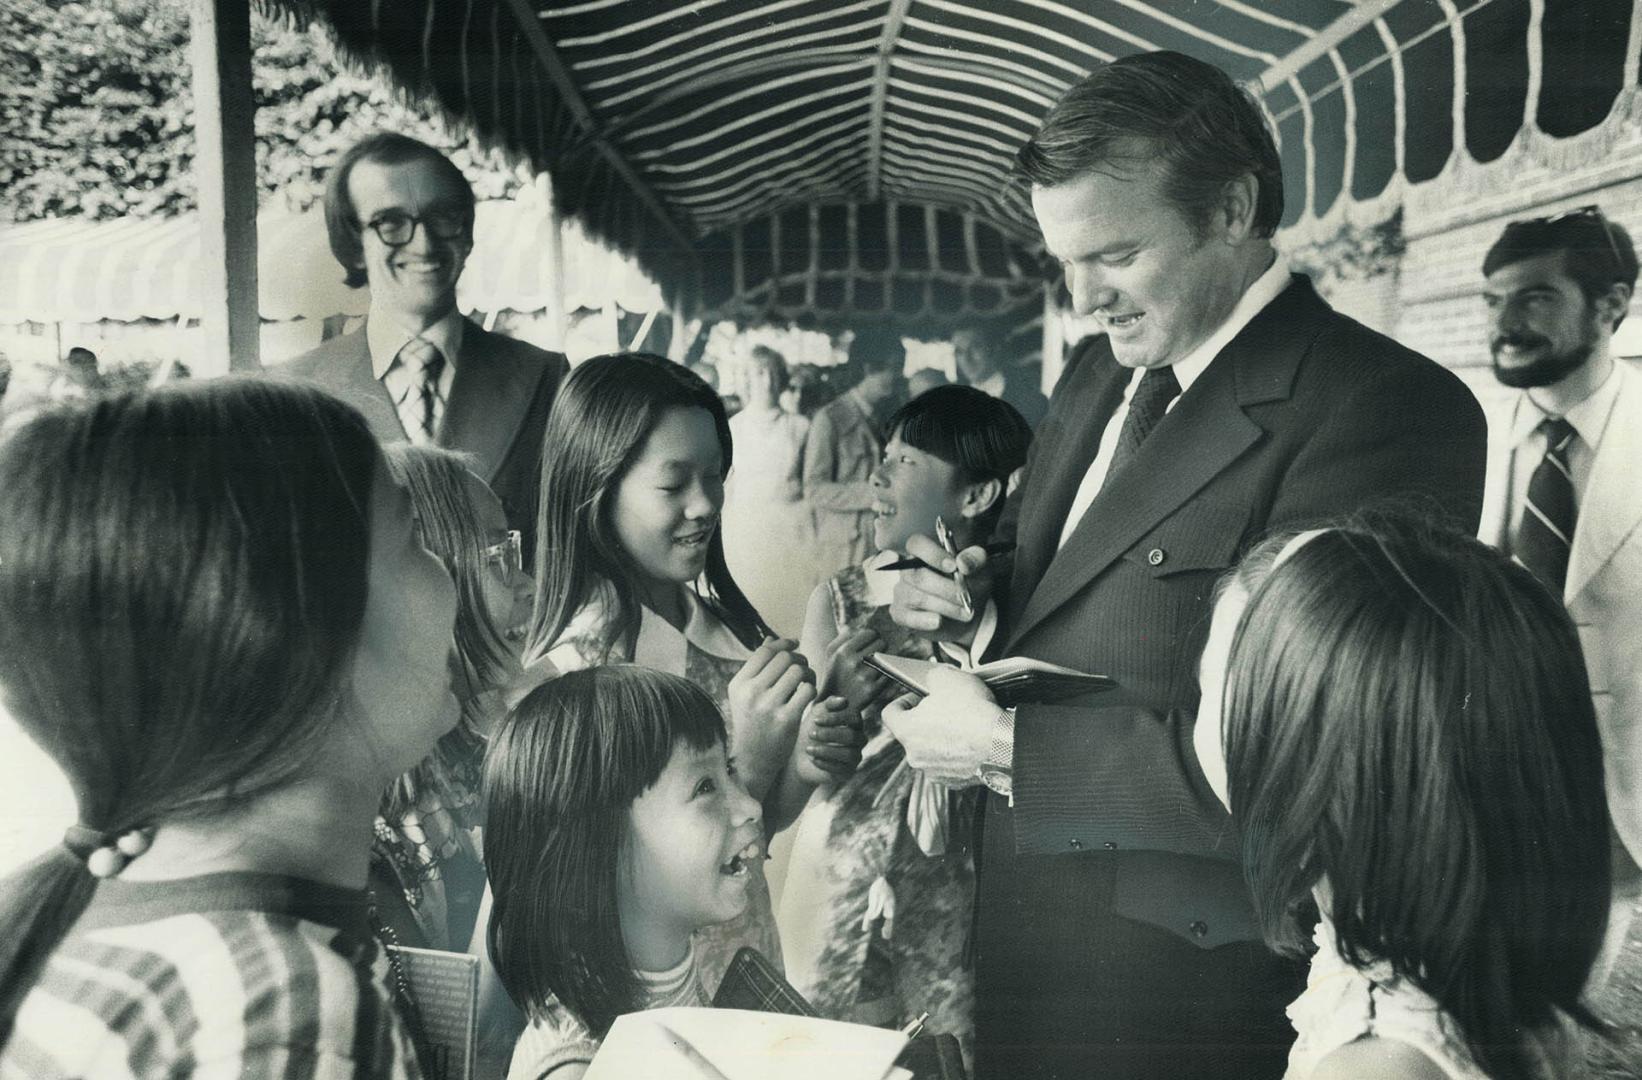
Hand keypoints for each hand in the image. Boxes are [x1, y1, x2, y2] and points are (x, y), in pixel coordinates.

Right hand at [727, 638, 816, 797]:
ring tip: (807, 682)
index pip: (766, 651)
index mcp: (739, 684)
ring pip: (799, 671)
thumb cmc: (752, 723)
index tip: (794, 645)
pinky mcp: (786, 719)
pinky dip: (812, 690)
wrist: (753, 761)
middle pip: (785, 658)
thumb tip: (773, 639)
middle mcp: (751, 692)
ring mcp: (768, 706)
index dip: (784, 644)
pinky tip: (809, 696)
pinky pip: (808, 690)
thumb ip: (758, 667)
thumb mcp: (745, 695)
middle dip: (800, 659)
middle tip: (804, 668)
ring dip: (809, 673)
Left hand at [795, 695, 865, 783]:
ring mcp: (855, 756)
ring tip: (808, 749)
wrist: (798, 756)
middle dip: (830, 734)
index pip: (853, 717)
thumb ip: (829, 704)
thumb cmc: (810, 730)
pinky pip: (842, 769)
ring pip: (849, 754)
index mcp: (854, 722)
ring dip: (827, 750)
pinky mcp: (848, 772)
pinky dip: (826, 764)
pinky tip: (813, 759)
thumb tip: (844, 701)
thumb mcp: (817, 713)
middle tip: (810, 734)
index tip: (815, 720)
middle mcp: (859, 739)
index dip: (836, 718)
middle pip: (852, 736)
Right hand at [823, 625, 888, 711]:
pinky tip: (879, 674)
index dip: (872, 637)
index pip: (871, 633)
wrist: (834, 707)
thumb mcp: (831, 654)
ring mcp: (864, 677)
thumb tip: (856, 627)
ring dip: (884, 658)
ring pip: (887, 657)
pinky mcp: (873, 689)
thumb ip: (843, 637)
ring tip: (877, 662)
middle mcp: (854, 663)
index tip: (870, 643)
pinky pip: (888, 673)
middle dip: (880, 647)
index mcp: (843, 651)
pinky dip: (886, 672)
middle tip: (875, 653)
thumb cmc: (835, 675)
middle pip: (882, 643)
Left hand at [879, 666, 998, 785]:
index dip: (902, 700)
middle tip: (945, 707)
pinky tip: (972, 742)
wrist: (1002, 743)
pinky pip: (950, 764)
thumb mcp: (946, 678)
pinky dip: (958, 754)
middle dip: (927, 719)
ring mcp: (935, 772)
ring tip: (963, 724)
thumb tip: (932, 680)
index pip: (889, 714)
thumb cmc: (972, 711)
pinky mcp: (955, 782)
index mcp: (906, 731)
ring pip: (932, 751)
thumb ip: (931, 677)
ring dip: (942, 738)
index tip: (917, 696)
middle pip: (913, 733)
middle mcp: (915, 756)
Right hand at [889, 533, 993, 643]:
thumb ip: (975, 560)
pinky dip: (923, 620)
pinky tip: (939, 621)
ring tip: (965, 613)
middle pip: (917, 575)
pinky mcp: (900, 613)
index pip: (917, 544)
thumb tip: (963, 563)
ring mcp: (902, 591)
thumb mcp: (981, 569)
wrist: (967, 615)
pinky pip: (905, 616)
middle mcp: (909, 569)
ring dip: (944, 606)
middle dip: (945, 588)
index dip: (932, 554)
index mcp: (925, 553)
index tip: (953, 567)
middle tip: (965, 598)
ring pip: (916, 597)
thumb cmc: (971, 585)